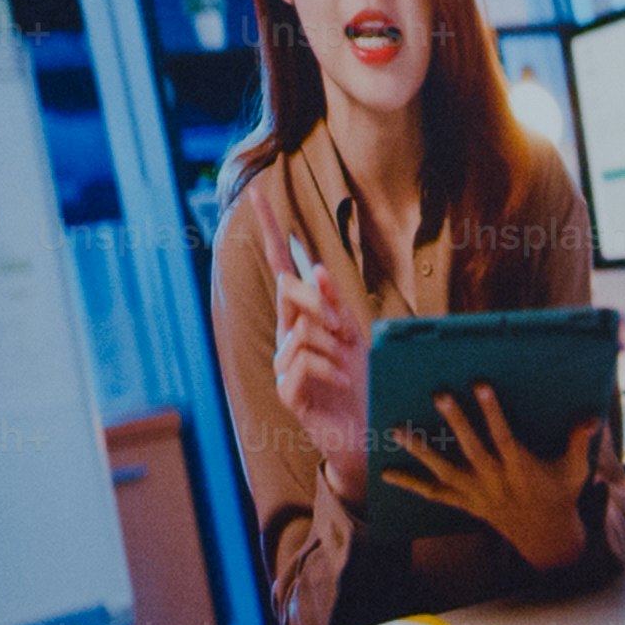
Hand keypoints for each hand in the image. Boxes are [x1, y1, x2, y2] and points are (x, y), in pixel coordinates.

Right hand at [269, 240, 374, 496]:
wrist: (367, 430)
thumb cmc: (363, 381)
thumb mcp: (356, 334)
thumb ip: (335, 302)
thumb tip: (317, 266)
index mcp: (303, 316)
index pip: (281, 267)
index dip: (272, 231)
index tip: (258, 193)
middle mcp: (286, 335)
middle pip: (289, 292)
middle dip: (321, 303)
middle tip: (347, 330)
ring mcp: (282, 364)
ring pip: (299, 330)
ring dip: (332, 345)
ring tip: (350, 367)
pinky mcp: (285, 392)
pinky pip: (299, 362)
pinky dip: (328, 368)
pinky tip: (343, 380)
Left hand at [388, 387, 611, 577]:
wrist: (545, 536)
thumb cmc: (561, 494)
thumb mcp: (576, 469)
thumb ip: (579, 441)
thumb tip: (590, 417)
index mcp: (520, 467)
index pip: (504, 434)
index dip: (492, 409)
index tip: (480, 383)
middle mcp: (494, 479)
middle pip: (471, 447)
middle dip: (455, 420)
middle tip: (438, 393)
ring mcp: (476, 493)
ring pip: (444, 469)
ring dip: (420, 450)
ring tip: (398, 429)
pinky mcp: (465, 503)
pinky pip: (434, 494)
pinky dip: (411, 485)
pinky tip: (388, 473)